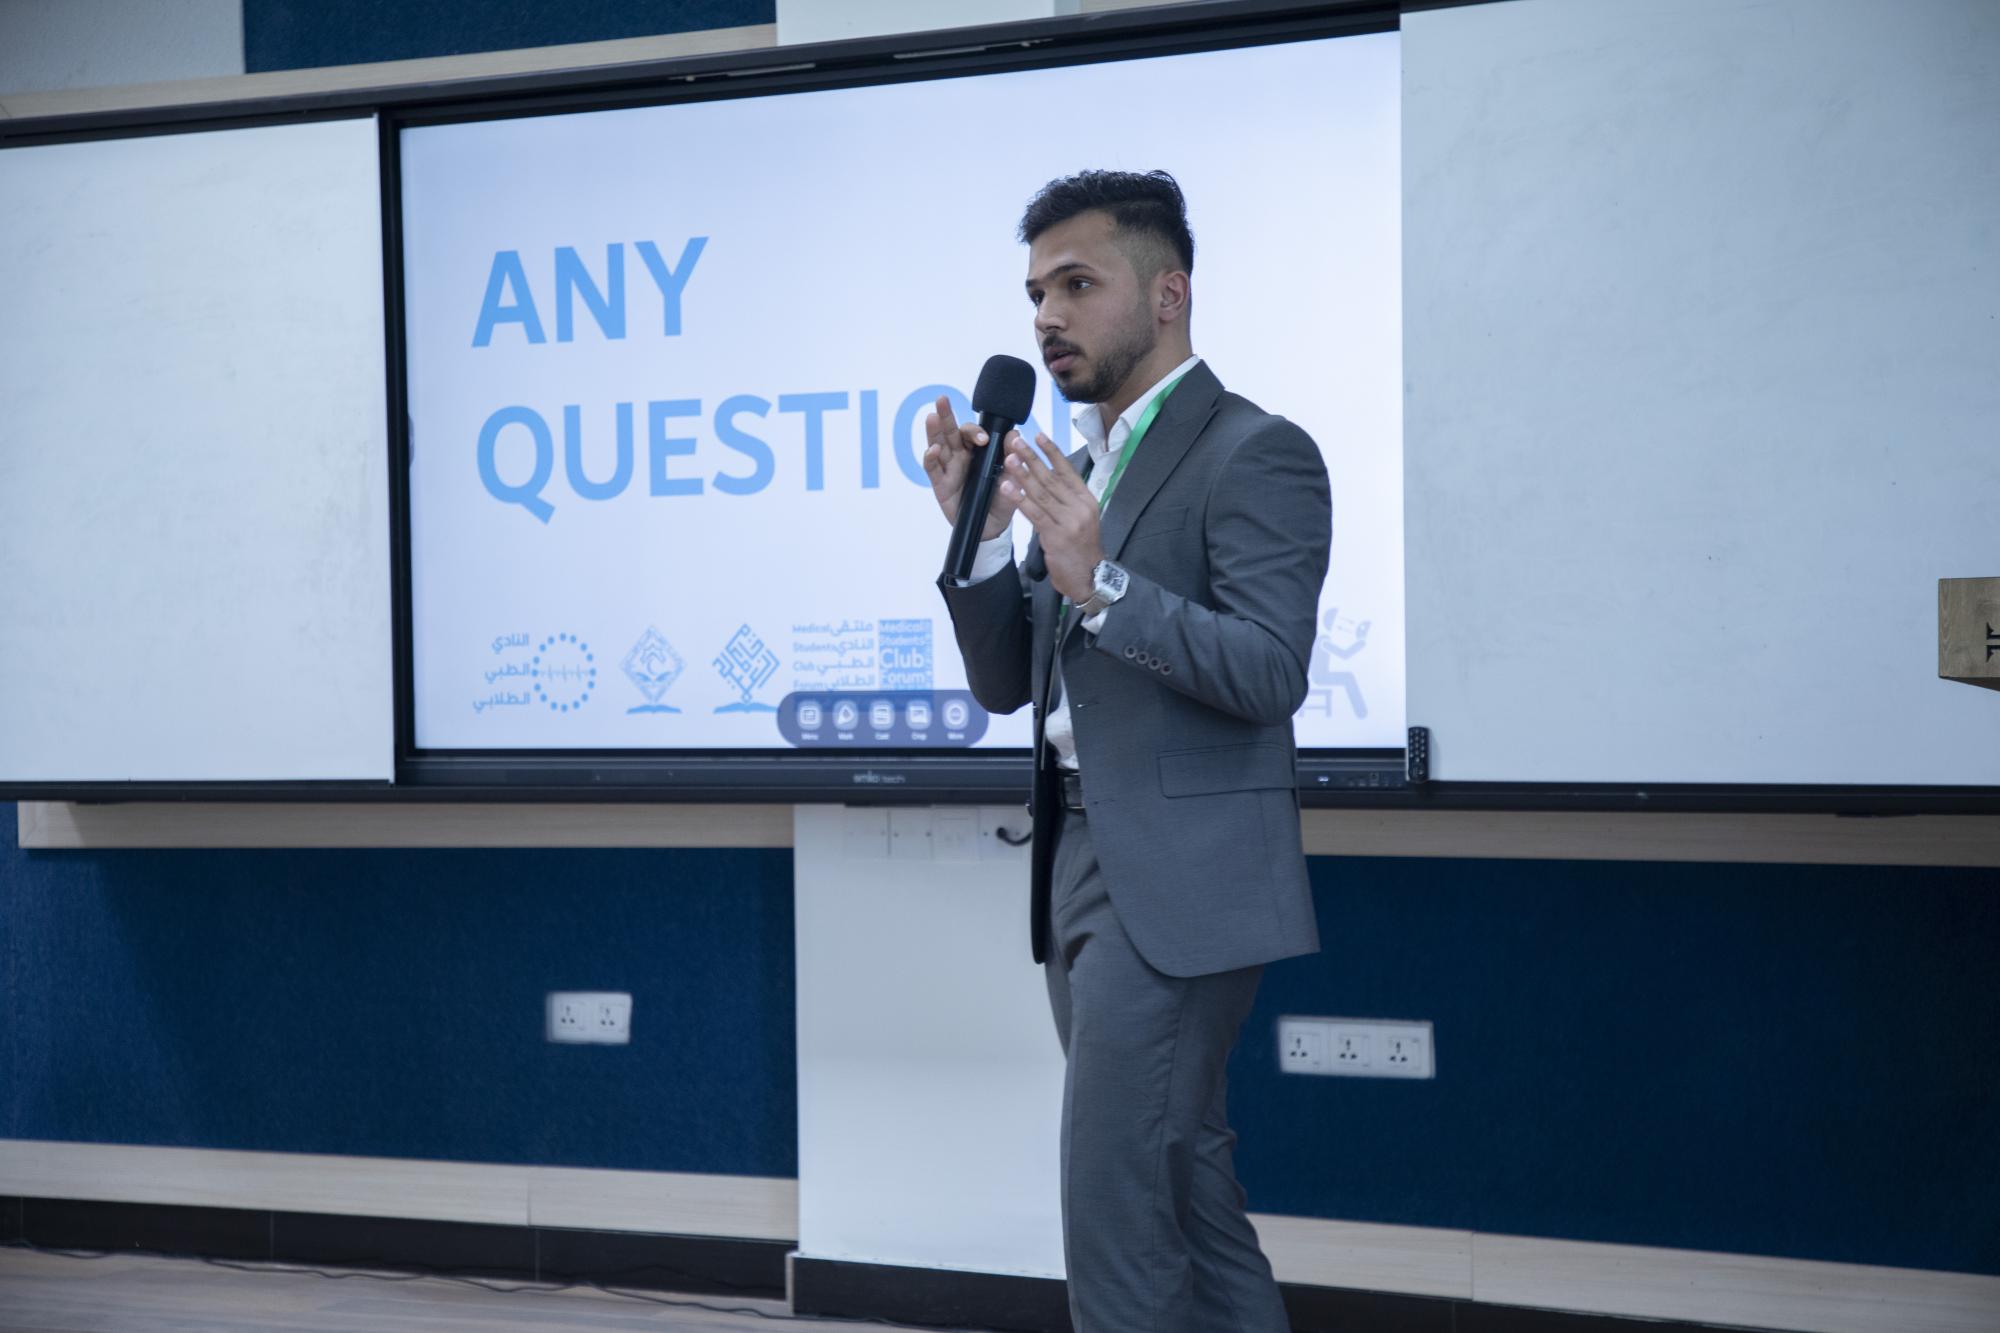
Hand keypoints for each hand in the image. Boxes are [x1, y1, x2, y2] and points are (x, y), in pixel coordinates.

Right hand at [921, 395, 1017, 541]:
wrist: (992, 526)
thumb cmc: (1002, 499)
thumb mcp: (1012, 479)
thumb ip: (1012, 458)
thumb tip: (1015, 435)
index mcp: (978, 452)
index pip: (972, 434)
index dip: (976, 432)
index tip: (983, 439)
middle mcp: (961, 456)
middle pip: (951, 432)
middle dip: (946, 415)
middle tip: (942, 399)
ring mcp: (949, 469)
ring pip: (938, 445)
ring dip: (934, 431)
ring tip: (932, 417)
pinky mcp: (940, 484)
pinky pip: (933, 468)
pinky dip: (931, 458)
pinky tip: (932, 450)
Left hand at [999, 432, 1102, 601]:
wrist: (1089, 577)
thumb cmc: (1081, 547)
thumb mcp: (1080, 518)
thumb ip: (1065, 499)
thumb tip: (1045, 477)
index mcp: (1086, 500)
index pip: (1067, 471)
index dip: (1052, 452)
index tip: (1038, 435)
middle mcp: (1079, 507)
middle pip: (1051, 478)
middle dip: (1031, 458)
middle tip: (1015, 441)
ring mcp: (1068, 522)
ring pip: (1041, 493)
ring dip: (1023, 474)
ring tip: (1008, 458)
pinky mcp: (1055, 536)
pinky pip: (1034, 513)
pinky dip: (1020, 499)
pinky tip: (1007, 487)